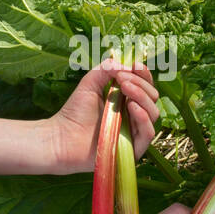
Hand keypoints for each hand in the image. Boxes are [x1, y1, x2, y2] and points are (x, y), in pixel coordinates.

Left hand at [48, 59, 158, 173]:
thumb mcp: (90, 83)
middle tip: (122, 80)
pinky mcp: (133, 149)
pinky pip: (148, 133)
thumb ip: (106, 70)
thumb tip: (125, 64)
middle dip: (140, 84)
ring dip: (141, 97)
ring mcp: (134, 133)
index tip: (135, 65)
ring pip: (153, 113)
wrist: (61, 137)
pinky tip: (132, 107)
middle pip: (152, 97)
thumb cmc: (75, 112)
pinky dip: (143, 118)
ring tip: (125, 89)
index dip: (143, 75)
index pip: (145, 86)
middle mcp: (134, 116)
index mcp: (127, 101)